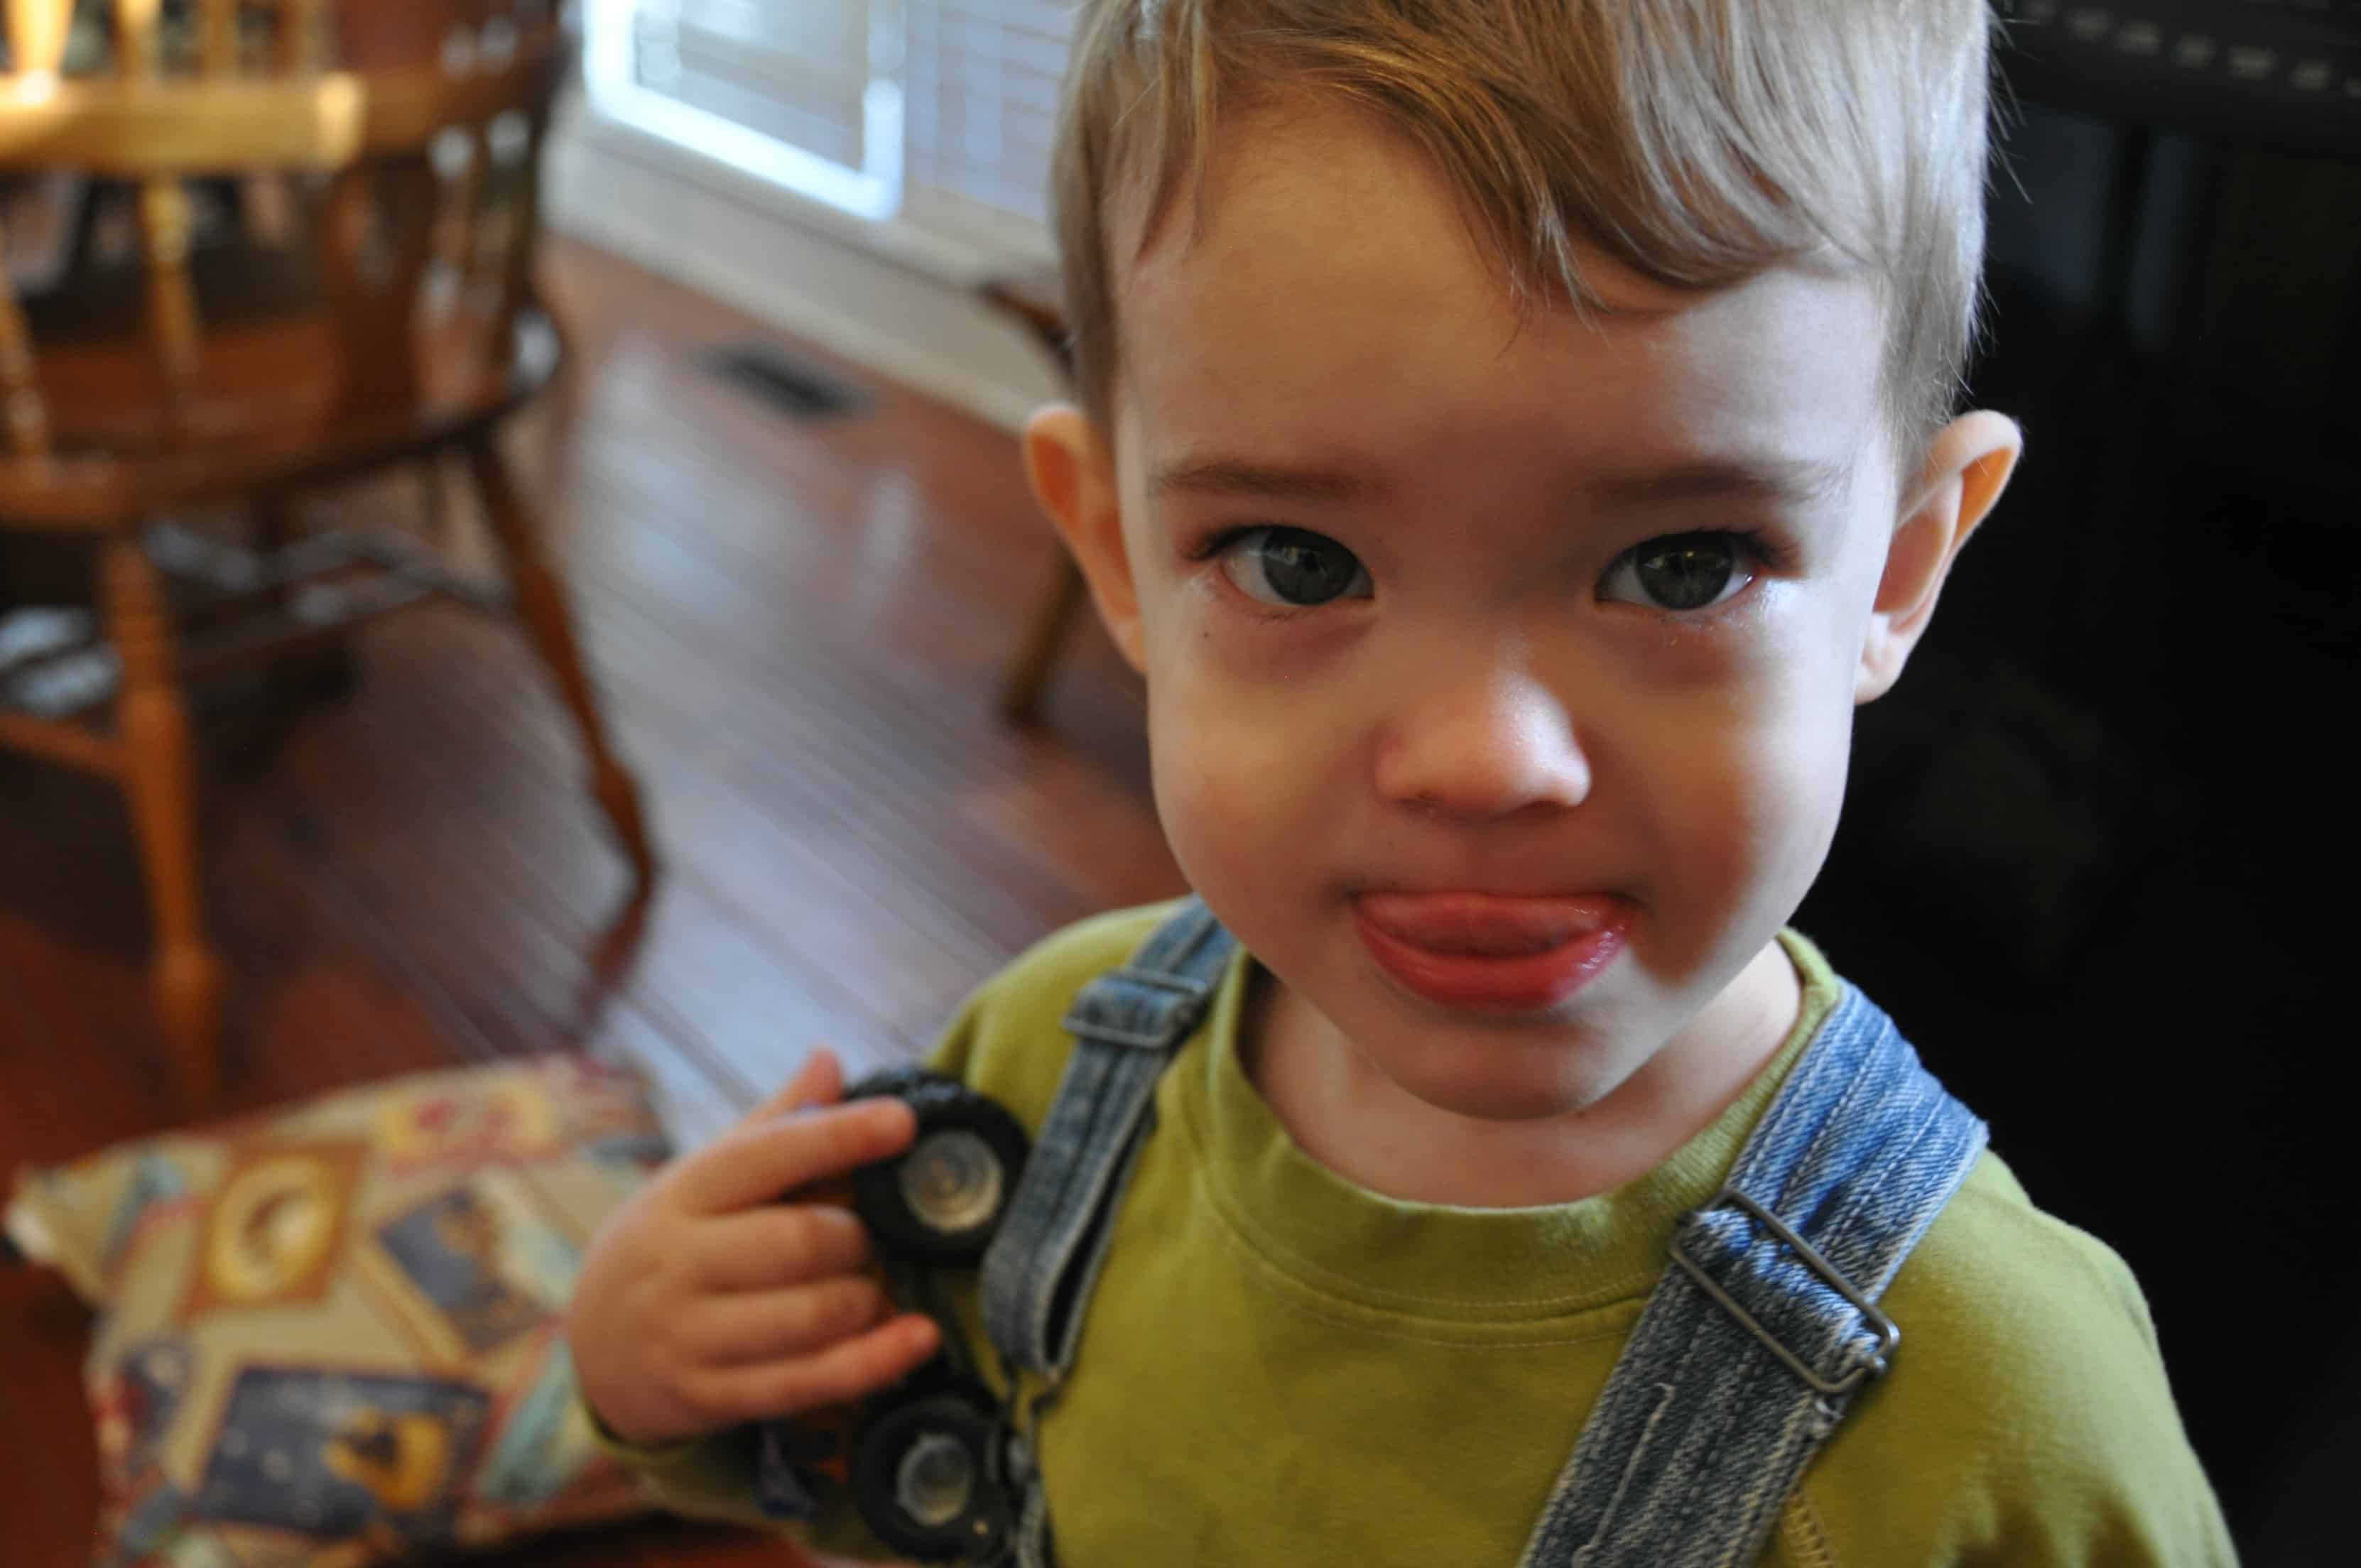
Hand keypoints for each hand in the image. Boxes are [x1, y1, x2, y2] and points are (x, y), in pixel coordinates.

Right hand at [568, 1049, 943, 1447]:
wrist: (595, 1351)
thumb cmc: (676, 1244)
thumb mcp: (705, 1178)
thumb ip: (774, 1125)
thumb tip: (831, 1060)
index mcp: (682, 1194)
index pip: (767, 1154)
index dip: (840, 1135)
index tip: (903, 1121)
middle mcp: (678, 1264)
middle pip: (800, 1242)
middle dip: (857, 1237)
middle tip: (867, 1236)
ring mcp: (690, 1337)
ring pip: (812, 1316)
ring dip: (867, 1297)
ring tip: (871, 1286)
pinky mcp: (710, 1398)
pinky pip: (809, 1382)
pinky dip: (875, 1362)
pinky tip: (919, 1339)